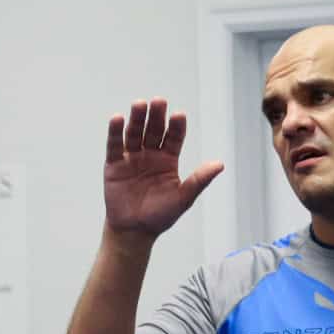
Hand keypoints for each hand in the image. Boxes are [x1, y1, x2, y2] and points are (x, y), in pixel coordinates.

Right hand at [103, 98, 224, 241]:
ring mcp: (132, 158)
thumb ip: (199, 180)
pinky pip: (114, 146)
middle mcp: (150, 155)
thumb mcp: (183, 198)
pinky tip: (117, 119)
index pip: (173, 138)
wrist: (135, 231)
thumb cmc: (160, 215)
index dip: (176, 127)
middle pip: (153, 130)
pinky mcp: (114, 165)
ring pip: (134, 134)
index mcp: (168, 160)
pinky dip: (115, 132)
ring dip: (137, 119)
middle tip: (159, 102)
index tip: (179, 115)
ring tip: (139, 104)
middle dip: (156, 116)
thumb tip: (219, 164)